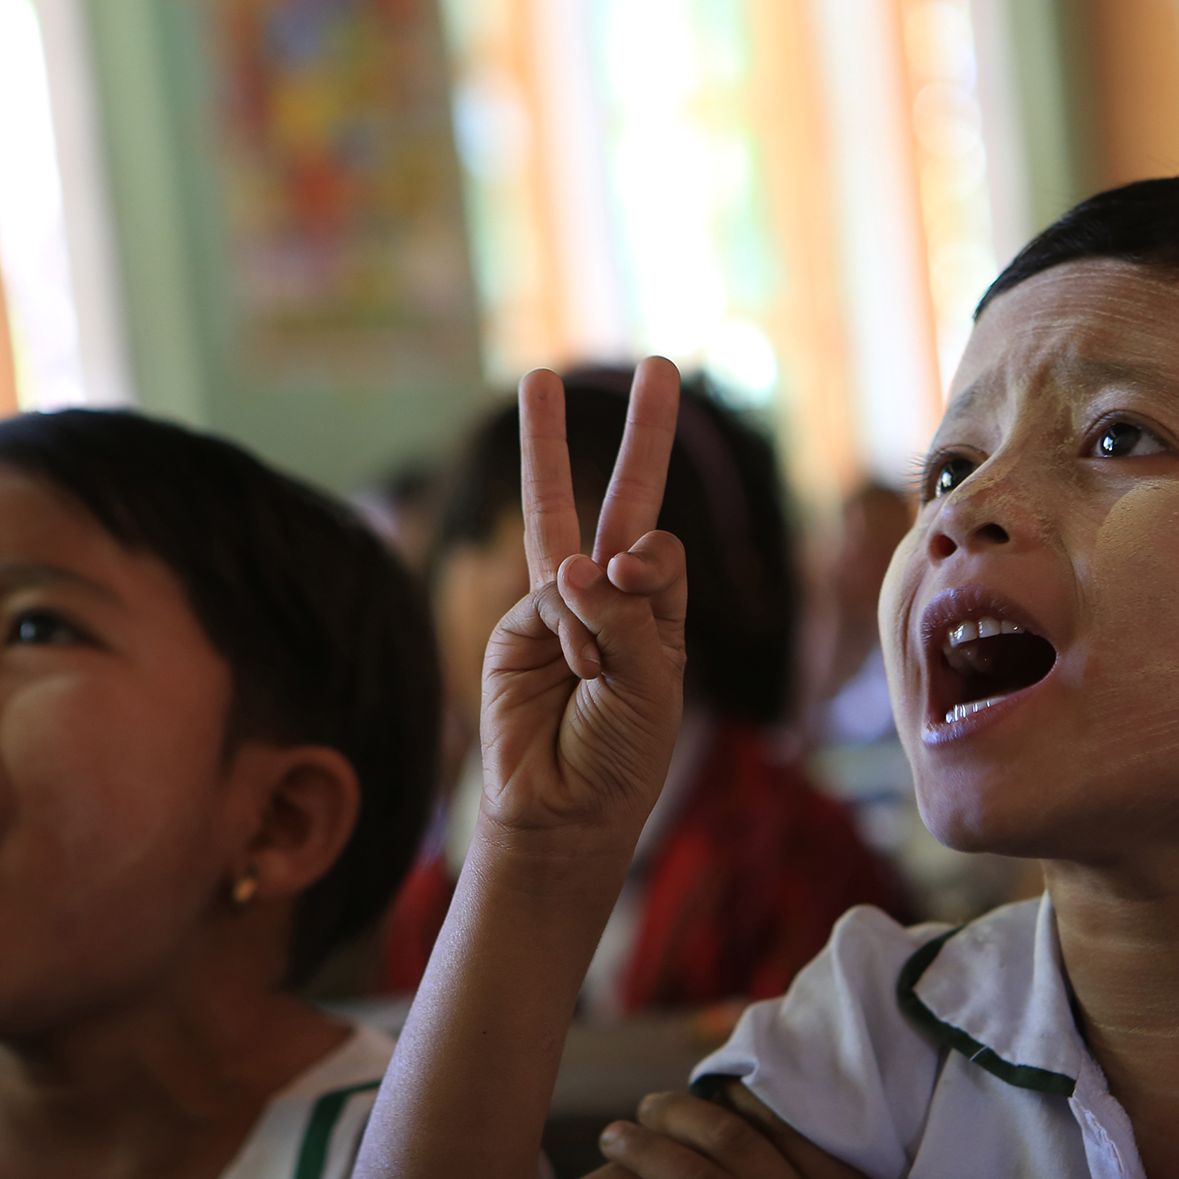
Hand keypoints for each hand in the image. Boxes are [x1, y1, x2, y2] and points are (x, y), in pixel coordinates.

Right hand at [480, 360, 686, 842]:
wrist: (560, 813)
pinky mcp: (515, 627)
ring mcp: (559, 611)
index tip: (636, 580)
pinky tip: (574, 664)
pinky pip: (548, 596)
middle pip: (626, 503)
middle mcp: (613, 603)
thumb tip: (577, 562)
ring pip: (560, 522)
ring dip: (546, 447)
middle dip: (640, 436)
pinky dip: (567, 623)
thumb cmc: (620, 758)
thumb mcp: (651, 687)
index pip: (663, 553)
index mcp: (660, 616)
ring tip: (537, 377)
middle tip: (656, 365)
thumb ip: (627, 618)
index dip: (649, 559)